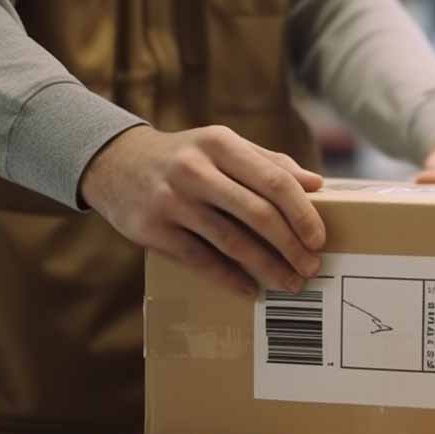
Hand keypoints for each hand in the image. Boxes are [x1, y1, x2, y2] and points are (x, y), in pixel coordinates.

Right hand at [80, 125, 324, 295]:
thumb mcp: (222, 147)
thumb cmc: (185, 157)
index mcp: (220, 144)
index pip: (274, 180)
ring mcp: (172, 201)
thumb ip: (269, 162)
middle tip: (311, 267)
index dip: (302, 213)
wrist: (114, 163)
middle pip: (258, 214)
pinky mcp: (153, 230)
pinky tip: (250, 289)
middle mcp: (195, 170)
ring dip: (267, 267)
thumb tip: (316, 184)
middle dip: (291, 246)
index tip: (319, 239)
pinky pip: (201, 260)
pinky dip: (230, 278)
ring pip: (232, 242)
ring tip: (289, 282)